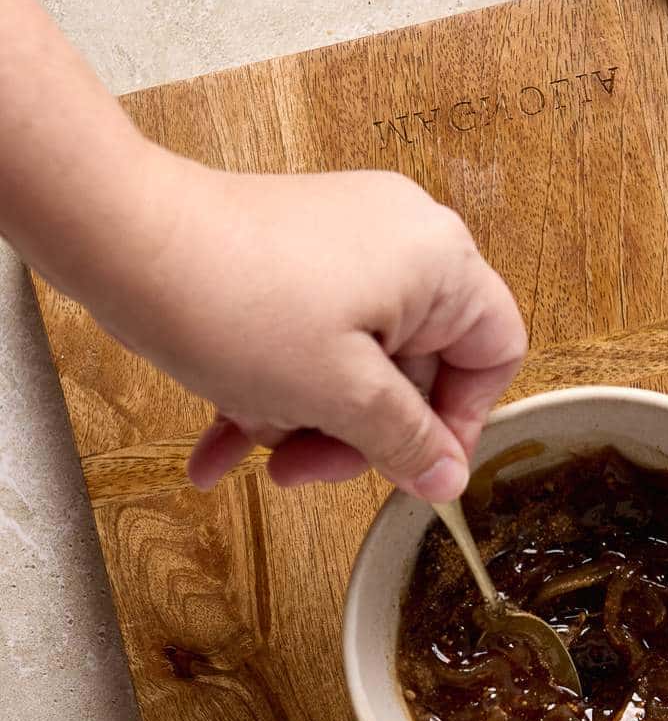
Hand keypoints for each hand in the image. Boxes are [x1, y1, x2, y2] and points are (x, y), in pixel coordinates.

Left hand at [99, 152, 526, 499]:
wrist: (121, 240)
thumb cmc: (234, 301)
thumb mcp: (340, 395)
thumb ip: (406, 442)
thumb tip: (447, 480)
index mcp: (439, 263)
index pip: (494, 353)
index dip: (460, 423)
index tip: (413, 469)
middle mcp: (402, 243)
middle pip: (416, 370)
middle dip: (357, 433)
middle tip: (306, 469)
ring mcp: (344, 247)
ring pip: (354, 366)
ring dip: (304, 422)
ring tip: (250, 446)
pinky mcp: (292, 258)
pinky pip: (308, 341)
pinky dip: (273, 391)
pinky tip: (221, 444)